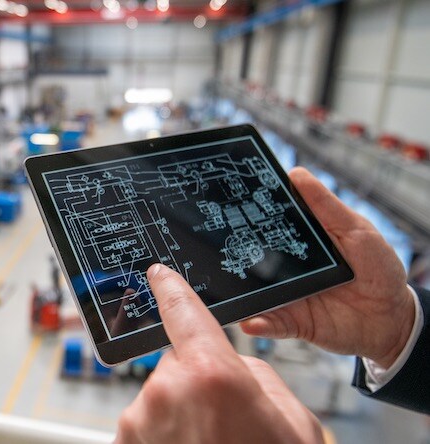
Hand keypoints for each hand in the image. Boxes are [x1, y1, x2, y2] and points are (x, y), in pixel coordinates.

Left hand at [115, 264, 321, 443]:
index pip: (182, 311)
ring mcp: (139, 421)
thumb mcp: (290, 417)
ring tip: (209, 441)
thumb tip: (229, 362)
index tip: (157, 274)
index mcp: (211, 374)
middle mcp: (166, 391)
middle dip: (196, 381)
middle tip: (223, 416)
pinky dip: (162, 433)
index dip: (170, 288)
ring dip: (178, 412)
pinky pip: (146, 423)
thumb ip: (253, 374)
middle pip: (177, 364)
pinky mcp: (126, 443)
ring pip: (160, 397)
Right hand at [240, 167, 414, 368]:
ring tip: (227, 292)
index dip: (247, 212)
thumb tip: (296, 173)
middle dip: (231, 254)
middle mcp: (285, 267)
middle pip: (251, 258)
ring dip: (239, 294)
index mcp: (298, 240)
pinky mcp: (292, 322)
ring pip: (255, 293)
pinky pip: (271, 323)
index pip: (266, 223)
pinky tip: (250, 322)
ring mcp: (286, 295)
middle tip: (216, 250)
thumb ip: (326, 206)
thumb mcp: (356, 230)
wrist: (394, 319)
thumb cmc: (378, 270)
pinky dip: (258, 324)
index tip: (229, 201)